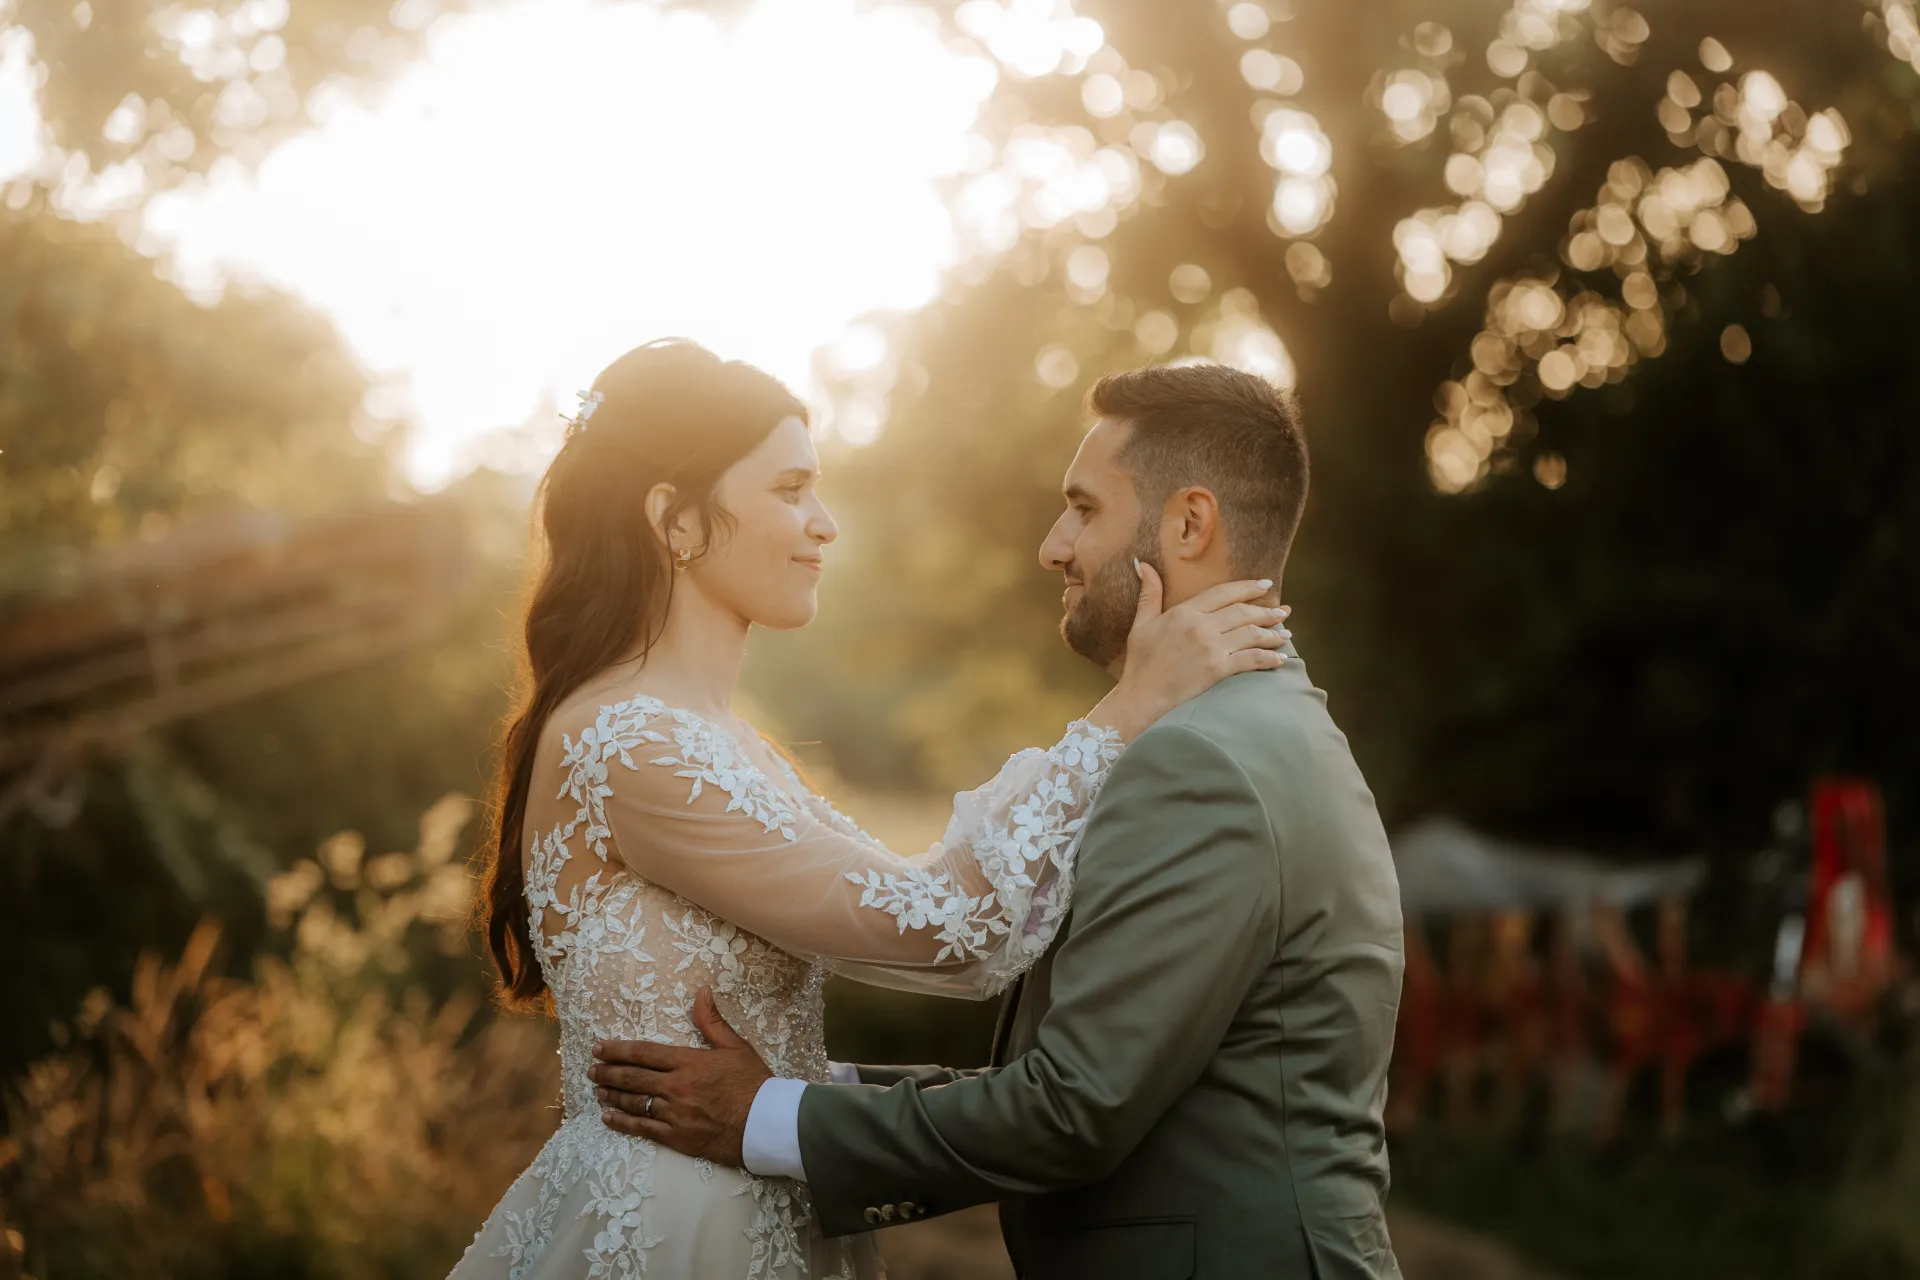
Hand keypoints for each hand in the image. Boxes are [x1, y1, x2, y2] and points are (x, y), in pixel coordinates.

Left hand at [588, 987, 771, 1166]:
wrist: (766, 1123)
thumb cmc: (753, 1082)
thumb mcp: (735, 1046)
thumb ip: (712, 1021)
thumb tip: (701, 991)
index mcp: (688, 1062)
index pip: (644, 1053)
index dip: (618, 1049)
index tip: (599, 1047)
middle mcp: (676, 1086)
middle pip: (632, 1077)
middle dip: (608, 1072)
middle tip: (591, 1069)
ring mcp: (674, 1113)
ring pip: (634, 1102)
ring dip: (612, 1095)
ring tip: (597, 1090)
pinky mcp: (676, 1137)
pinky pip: (642, 1129)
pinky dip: (622, 1123)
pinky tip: (609, 1118)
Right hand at [1092, 563, 1289, 738]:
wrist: (1141, 695)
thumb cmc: (1140, 661)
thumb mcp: (1142, 622)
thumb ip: (1149, 593)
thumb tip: (1141, 563)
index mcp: (1185, 612)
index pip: (1224, 593)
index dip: (1247, 587)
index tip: (1266, 585)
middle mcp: (1202, 626)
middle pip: (1243, 612)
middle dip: (1266, 611)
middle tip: (1282, 612)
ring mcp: (1212, 648)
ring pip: (1251, 634)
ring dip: (1273, 633)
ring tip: (1286, 633)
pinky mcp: (1218, 669)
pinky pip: (1251, 659)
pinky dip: (1269, 658)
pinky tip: (1280, 659)